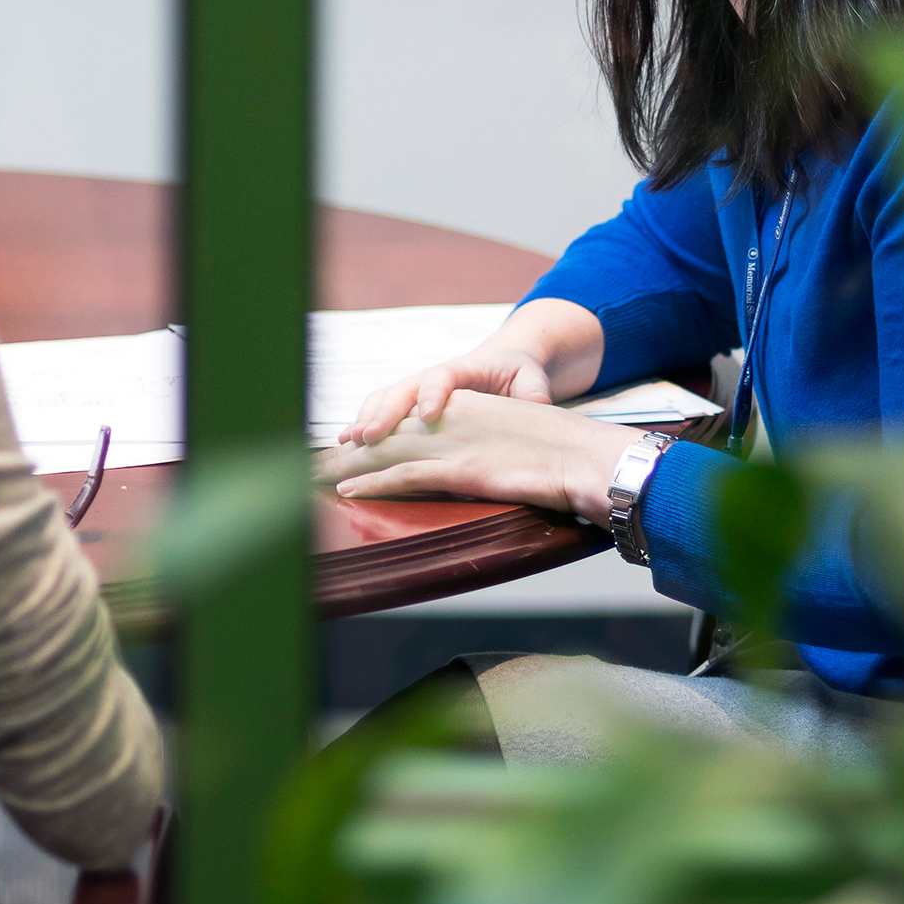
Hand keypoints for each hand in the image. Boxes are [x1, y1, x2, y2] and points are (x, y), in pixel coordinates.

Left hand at [315, 390, 648, 524]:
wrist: (589, 456)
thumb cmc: (565, 456)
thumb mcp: (522, 446)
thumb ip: (498, 452)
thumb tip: (485, 468)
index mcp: (470, 411)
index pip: (413, 419)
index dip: (379, 428)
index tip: (351, 443)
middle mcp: (456, 422)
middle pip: (391, 431)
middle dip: (352, 447)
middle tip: (314, 460)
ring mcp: (456, 445)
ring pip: (389, 450)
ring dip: (350, 464)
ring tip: (315, 475)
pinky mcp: (461, 469)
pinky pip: (407, 475)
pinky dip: (374, 483)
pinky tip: (348, 492)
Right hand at [338, 343, 554, 446]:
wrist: (504, 362)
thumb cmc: (519, 372)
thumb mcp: (532, 377)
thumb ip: (533, 391)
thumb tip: (538, 403)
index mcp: (463, 368)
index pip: (443, 376)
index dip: (433, 394)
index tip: (427, 415)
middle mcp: (433, 377)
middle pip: (403, 389)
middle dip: (385, 413)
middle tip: (369, 436)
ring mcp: (417, 390)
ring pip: (385, 399)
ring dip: (365, 419)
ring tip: (349, 442)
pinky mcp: (409, 405)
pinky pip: (380, 411)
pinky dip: (362, 425)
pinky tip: (345, 446)